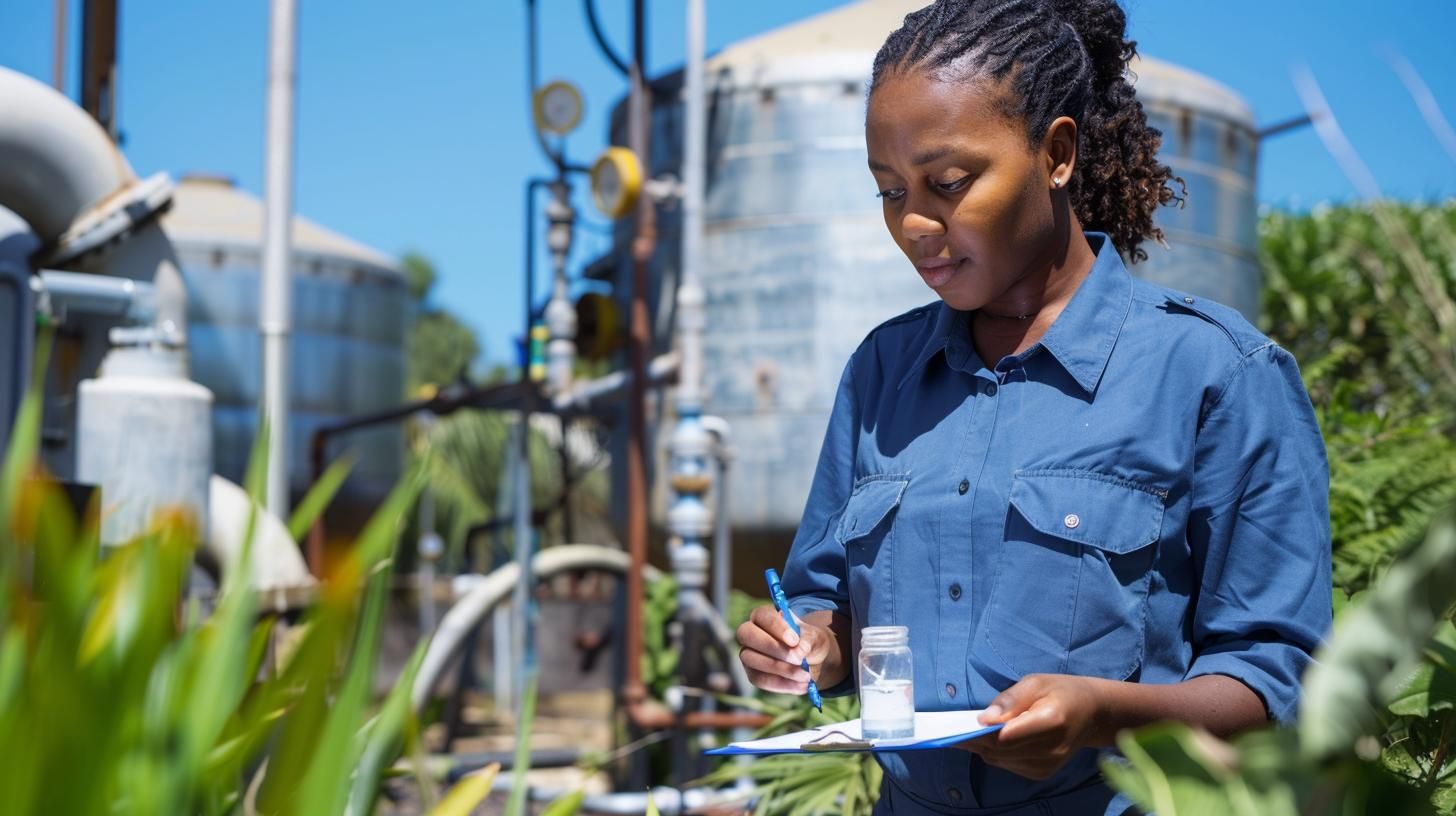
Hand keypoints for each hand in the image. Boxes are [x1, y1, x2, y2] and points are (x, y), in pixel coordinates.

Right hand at [736, 605, 834, 694]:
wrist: (810, 659)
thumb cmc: (808, 641)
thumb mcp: (814, 637)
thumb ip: (807, 640)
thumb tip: (799, 651)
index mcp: (763, 616)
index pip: (762, 616)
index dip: (776, 627)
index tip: (794, 640)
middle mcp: (750, 633)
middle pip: (747, 635)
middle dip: (773, 647)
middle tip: (798, 659)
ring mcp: (748, 654)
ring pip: (751, 659)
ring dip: (780, 669)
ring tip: (805, 675)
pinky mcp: (752, 674)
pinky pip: (761, 680)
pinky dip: (782, 684)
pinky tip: (801, 686)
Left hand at [958, 674, 1104, 779]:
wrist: (1092, 714)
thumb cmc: (1061, 691)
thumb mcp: (1036, 682)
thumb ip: (1010, 699)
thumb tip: (984, 718)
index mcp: (1052, 721)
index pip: (1007, 735)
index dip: (979, 733)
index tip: (955, 726)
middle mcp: (1051, 749)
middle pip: (1000, 749)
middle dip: (973, 739)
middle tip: (948, 729)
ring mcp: (1047, 765)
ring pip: (1000, 759)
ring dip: (980, 747)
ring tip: (963, 732)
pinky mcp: (1042, 773)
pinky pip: (1007, 764)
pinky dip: (994, 753)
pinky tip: (988, 740)